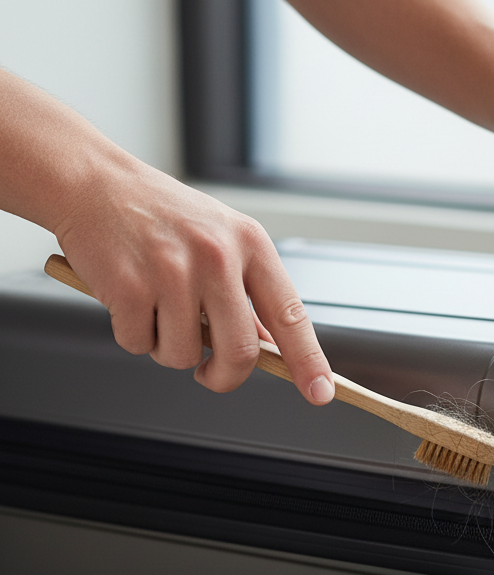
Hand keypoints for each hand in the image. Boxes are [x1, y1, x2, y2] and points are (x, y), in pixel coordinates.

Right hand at [53, 159, 334, 403]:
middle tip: (209, 373)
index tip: (321, 392)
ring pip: (183, 356)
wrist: (91, 181)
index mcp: (250, 243)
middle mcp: (218, 256)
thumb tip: (271, 347)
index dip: (308, 360)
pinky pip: (139, 344)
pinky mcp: (130, 286)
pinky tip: (128, 299)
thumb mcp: (220, 240)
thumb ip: (246, 292)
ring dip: (167, 349)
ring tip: (156, 309)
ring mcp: (173, 271)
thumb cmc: (159, 215)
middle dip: (224, 376)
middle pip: (241, 352)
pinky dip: (133, 334)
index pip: (290, 315)